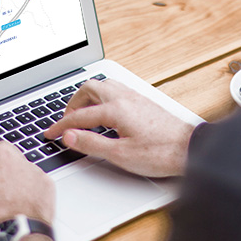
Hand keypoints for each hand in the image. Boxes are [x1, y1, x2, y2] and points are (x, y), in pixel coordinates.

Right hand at [45, 79, 194, 176]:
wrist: (190, 149)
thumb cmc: (160, 153)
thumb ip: (92, 144)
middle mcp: (124, 98)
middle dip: (72, 104)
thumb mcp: (120, 155)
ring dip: (87, 97)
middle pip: (89, 89)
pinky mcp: (143, 101)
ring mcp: (135, 97)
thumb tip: (70, 136)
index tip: (51, 134)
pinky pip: (115, 90)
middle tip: (65, 122)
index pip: (79, 116)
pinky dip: (101, 97)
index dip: (61, 126)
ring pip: (103, 85)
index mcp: (116, 109)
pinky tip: (103, 112)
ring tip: (81, 115)